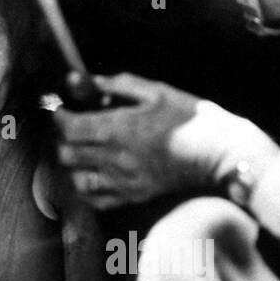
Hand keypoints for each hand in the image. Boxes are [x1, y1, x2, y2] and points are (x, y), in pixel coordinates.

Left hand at [52, 73, 276, 209]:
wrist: (220, 155)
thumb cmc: (192, 119)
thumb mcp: (156, 91)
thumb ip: (118, 85)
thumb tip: (88, 80)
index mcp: (119, 129)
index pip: (68, 127)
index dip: (59, 116)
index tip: (63, 109)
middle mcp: (116, 159)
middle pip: (67, 154)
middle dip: (63, 138)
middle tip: (73, 128)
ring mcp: (124, 181)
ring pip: (77, 179)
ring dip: (73, 165)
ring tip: (83, 152)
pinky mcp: (135, 196)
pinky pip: (97, 200)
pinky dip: (88, 188)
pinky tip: (95, 174)